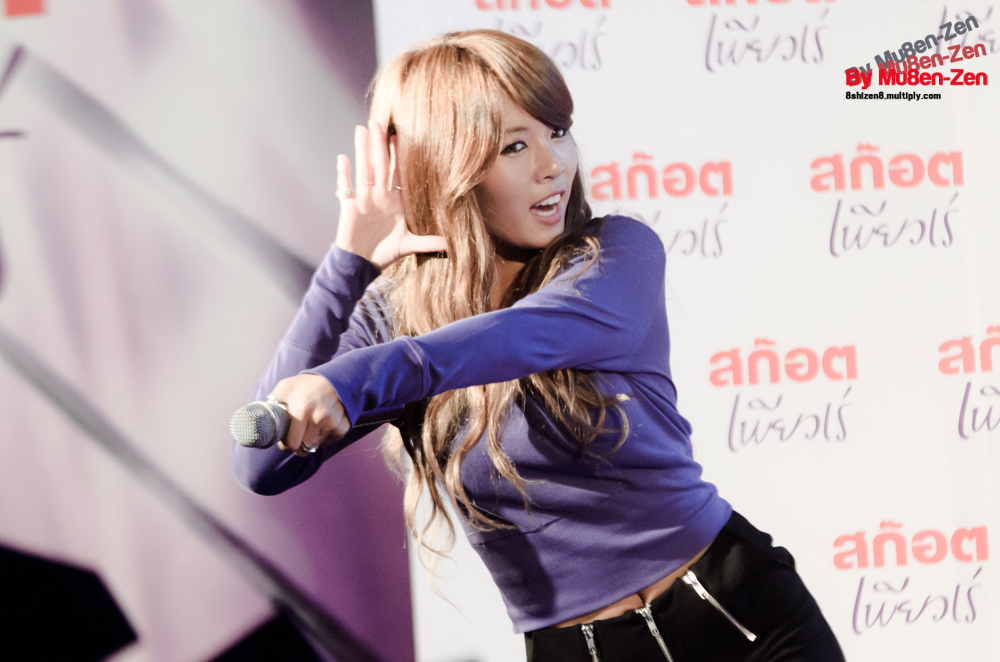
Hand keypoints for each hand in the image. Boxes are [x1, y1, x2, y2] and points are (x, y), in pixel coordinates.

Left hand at [271, 374, 348, 456]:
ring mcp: (333, 422)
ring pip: (316, 445)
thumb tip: (257, 420)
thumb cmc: (306, 385)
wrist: (335, 379)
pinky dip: (324, 437)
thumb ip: (272, 404)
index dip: (286, 444)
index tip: (286, 440)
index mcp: (301, 408)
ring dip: (311, 439)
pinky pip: (329, 441)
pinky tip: (323, 425)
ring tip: (311, 425)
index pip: (291, 443)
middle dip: (298, 444)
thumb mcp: (285, 388)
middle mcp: (319, 417)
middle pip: (304, 447)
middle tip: (297, 436)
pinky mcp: (343, 426)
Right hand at [335, 121, 447, 269]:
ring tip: (361, 131)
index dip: (398, 156)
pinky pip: (346, 187)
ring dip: (362, 151)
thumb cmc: (385, 253)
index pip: (397, 174)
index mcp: (395, 202)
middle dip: (379, 144)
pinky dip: (344, 174)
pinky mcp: (349, 207)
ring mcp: (364, 200)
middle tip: (378, 122)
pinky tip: (343, 158)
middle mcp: (379, 196)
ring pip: (363, 170)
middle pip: (379, 165)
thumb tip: (451, 244)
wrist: (361, 263)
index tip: (400, 137)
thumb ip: (428, 242)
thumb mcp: (409, 246)